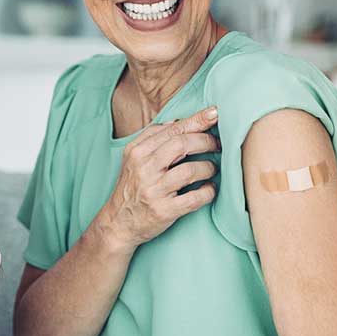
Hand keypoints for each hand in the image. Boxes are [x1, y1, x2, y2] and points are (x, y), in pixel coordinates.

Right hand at [99, 106, 220, 253]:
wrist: (118, 222)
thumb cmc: (131, 187)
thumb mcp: (133, 158)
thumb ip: (152, 138)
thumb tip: (178, 122)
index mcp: (137, 152)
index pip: (171, 130)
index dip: (196, 121)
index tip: (215, 113)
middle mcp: (143, 168)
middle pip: (181, 145)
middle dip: (206, 141)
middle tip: (218, 145)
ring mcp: (153, 190)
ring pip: (190, 170)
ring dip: (208, 168)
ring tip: (211, 169)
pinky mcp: (164, 210)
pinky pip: (195, 198)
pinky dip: (208, 191)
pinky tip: (209, 189)